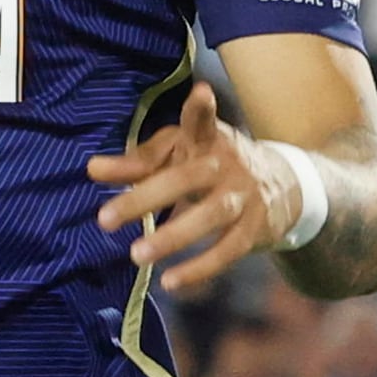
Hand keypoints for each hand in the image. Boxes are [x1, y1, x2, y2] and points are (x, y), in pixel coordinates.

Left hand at [89, 81, 298, 293]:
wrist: (284, 185)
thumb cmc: (209, 164)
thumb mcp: (178, 154)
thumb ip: (136, 162)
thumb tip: (92, 169)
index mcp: (206, 139)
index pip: (201, 122)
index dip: (201, 109)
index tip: (200, 94)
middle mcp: (226, 165)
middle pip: (186, 179)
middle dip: (145, 198)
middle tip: (103, 219)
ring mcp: (244, 196)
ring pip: (210, 216)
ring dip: (173, 237)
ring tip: (135, 255)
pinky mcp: (255, 228)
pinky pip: (228, 250)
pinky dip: (200, 268)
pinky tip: (170, 282)